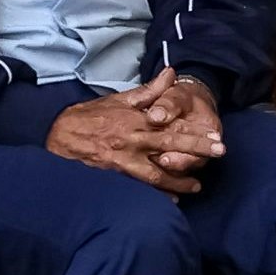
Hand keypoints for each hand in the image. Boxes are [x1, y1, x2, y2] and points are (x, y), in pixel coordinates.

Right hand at [48, 74, 209, 195]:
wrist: (57, 135)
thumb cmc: (90, 116)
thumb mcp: (119, 99)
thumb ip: (149, 91)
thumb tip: (172, 73)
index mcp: (135, 120)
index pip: (171, 126)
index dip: (194, 133)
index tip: (215, 138)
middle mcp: (132, 140)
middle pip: (169, 146)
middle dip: (195, 151)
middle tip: (218, 156)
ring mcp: (122, 159)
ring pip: (156, 172)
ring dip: (178, 180)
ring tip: (196, 187)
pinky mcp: (113, 174)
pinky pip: (138, 187)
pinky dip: (155, 194)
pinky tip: (171, 200)